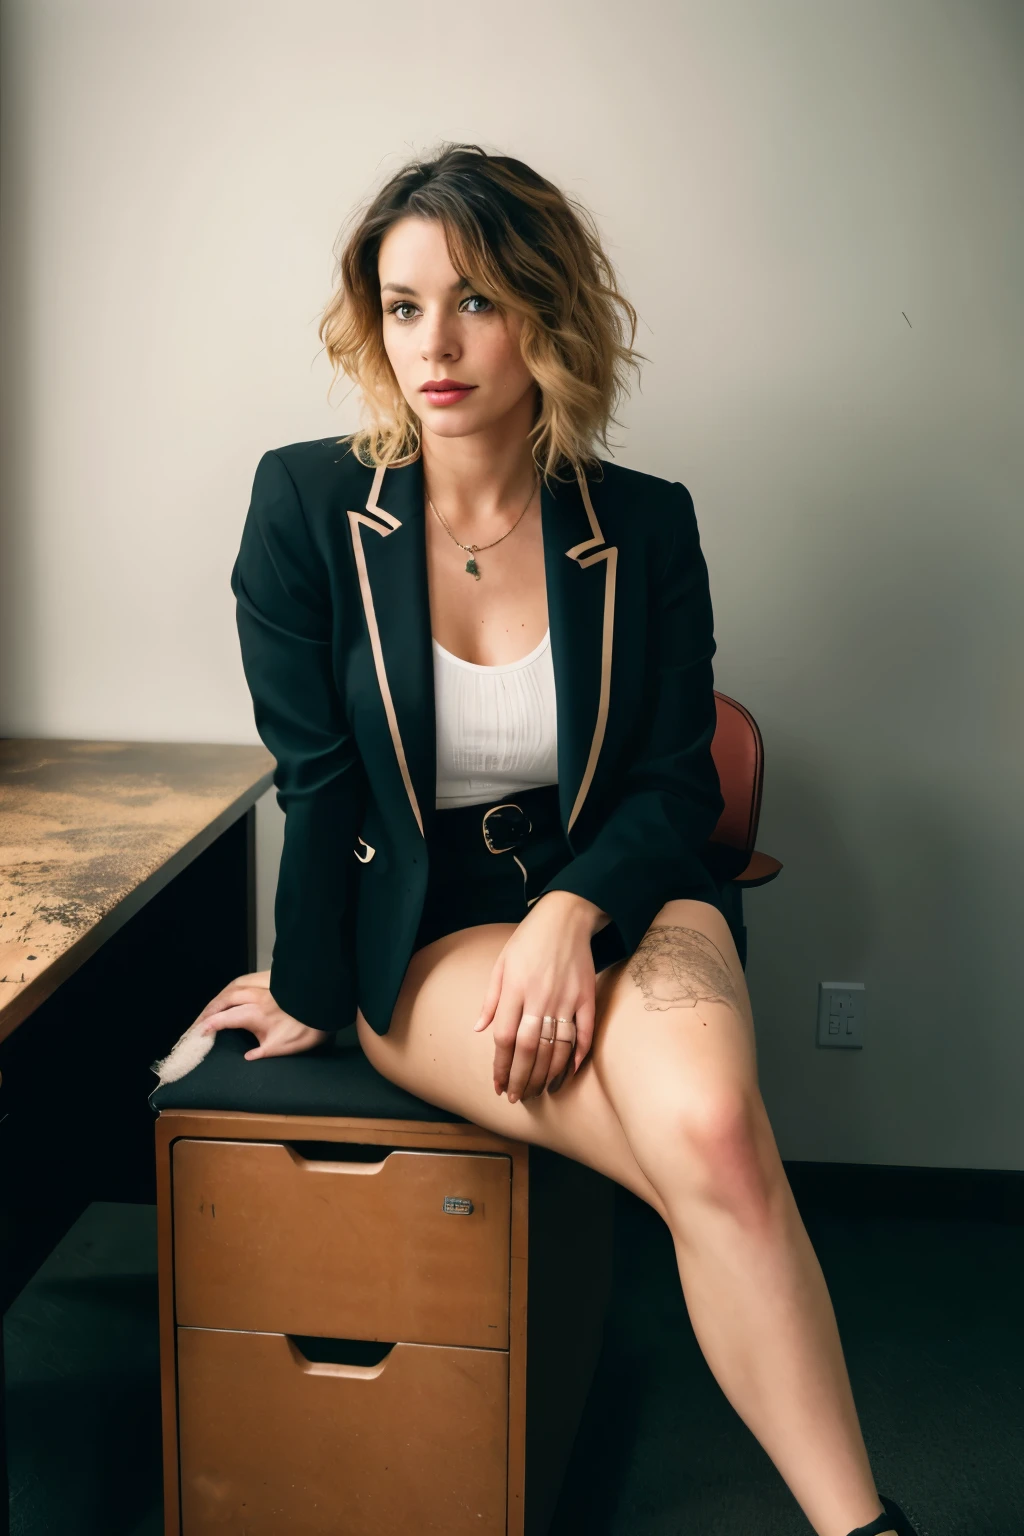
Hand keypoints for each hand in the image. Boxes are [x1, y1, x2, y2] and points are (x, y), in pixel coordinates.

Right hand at [196, 969, 329, 1060]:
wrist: (325, 1005)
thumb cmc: (306, 1029)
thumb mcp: (283, 1048)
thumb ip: (261, 1053)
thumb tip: (247, 1057)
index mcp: (255, 1014)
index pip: (225, 1018)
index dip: (210, 1025)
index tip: (200, 1032)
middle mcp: (255, 997)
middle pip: (225, 999)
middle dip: (210, 1010)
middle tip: (200, 1021)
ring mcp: (264, 986)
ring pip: (235, 986)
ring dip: (220, 997)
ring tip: (211, 1007)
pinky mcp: (273, 981)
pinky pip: (247, 980)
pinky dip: (234, 987)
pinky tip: (233, 992)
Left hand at [472, 892, 605, 1102]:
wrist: (566, 916)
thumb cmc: (528, 940)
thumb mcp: (501, 964)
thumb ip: (491, 1000)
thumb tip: (478, 1030)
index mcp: (515, 989)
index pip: (505, 1039)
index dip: (501, 1067)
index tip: (499, 1086)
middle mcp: (539, 997)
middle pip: (529, 1049)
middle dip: (522, 1079)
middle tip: (518, 1098)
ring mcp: (566, 998)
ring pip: (556, 1046)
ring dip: (547, 1074)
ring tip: (539, 1091)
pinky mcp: (587, 996)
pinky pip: (584, 1032)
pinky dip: (578, 1054)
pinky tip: (569, 1072)